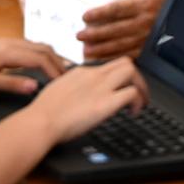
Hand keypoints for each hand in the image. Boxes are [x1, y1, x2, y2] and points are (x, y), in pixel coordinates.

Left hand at [0, 37, 64, 96]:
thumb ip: (11, 84)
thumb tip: (36, 86)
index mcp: (7, 51)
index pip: (40, 58)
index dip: (55, 70)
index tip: (66, 85)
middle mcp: (8, 43)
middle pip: (42, 48)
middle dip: (58, 62)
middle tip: (70, 81)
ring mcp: (4, 44)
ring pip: (36, 47)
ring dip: (50, 58)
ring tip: (61, 75)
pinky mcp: (1, 48)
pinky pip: (28, 49)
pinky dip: (40, 56)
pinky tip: (42, 68)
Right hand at [28, 57, 146, 140]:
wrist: (42, 120)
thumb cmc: (45, 112)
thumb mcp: (59, 91)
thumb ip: (72, 89)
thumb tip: (77, 96)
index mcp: (81, 72)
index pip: (108, 65)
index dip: (119, 77)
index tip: (120, 89)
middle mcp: (93, 75)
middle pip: (125, 62)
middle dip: (137, 78)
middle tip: (138, 94)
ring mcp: (101, 87)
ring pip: (132, 71)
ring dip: (142, 87)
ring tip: (141, 103)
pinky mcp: (106, 103)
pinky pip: (132, 93)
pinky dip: (138, 102)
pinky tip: (133, 113)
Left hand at [68, 0, 170, 61]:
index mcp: (146, 4)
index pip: (118, 10)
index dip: (100, 13)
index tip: (85, 16)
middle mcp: (146, 23)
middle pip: (116, 30)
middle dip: (96, 35)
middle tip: (79, 36)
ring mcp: (147, 38)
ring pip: (121, 46)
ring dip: (102, 50)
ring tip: (86, 51)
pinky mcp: (149, 48)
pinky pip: (130, 55)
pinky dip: (115, 58)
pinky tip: (102, 59)